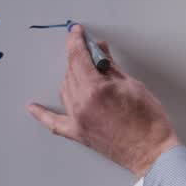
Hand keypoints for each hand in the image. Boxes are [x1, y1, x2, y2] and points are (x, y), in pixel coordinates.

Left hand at [28, 26, 180, 177]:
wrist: (152, 152)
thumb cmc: (149, 123)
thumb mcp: (133, 86)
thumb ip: (111, 67)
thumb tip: (100, 53)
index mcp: (95, 89)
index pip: (78, 57)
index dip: (76, 41)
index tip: (76, 32)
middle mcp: (82, 104)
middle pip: (71, 71)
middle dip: (80, 58)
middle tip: (93, 52)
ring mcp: (77, 119)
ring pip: (65, 89)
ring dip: (73, 77)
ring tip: (88, 72)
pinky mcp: (78, 133)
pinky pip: (54, 122)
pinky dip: (42, 113)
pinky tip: (33, 107)